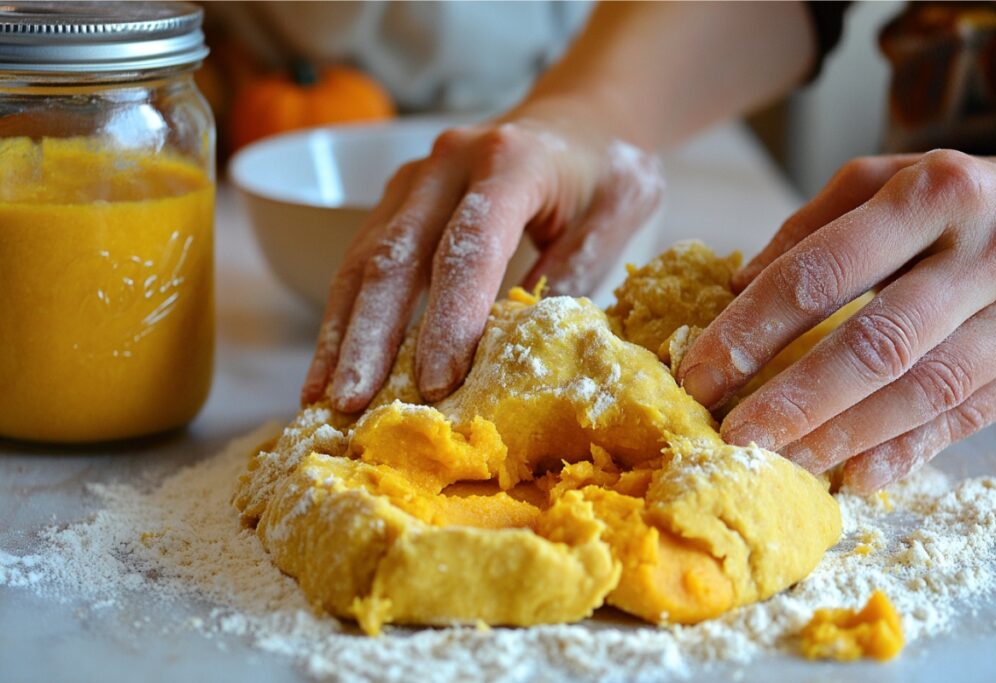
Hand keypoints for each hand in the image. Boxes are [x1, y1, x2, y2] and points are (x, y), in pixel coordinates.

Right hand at [302, 102, 663, 411]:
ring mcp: (415, 181)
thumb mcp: (621, 211)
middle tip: (353, 402)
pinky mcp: (399, 203)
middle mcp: (449, 163)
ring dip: (342, 331)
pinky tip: (329, 367)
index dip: (451, 316)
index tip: (436, 384)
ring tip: (323, 397)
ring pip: (364, 258)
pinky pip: (362, 262)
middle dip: (371, 334)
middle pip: (397, 252)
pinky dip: (344, 317)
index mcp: (510, 161)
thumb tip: (525, 347)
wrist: (578, 121)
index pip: (471, 243)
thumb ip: (578, 270)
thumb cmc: (604, 173)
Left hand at [677, 149, 995, 492]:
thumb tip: (739, 287)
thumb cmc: (962, 196)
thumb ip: (812, 225)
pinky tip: (856, 475)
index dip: (752, 330)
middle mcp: (984, 252)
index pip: (819, 273)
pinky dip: (908, 450)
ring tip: (783, 461)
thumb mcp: (890, 180)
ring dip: (844, 436)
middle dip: (794, 399)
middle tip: (736, 435)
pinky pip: (968, 415)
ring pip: (922, 391)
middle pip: (874, 344)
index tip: (701, 373)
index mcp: (931, 195)